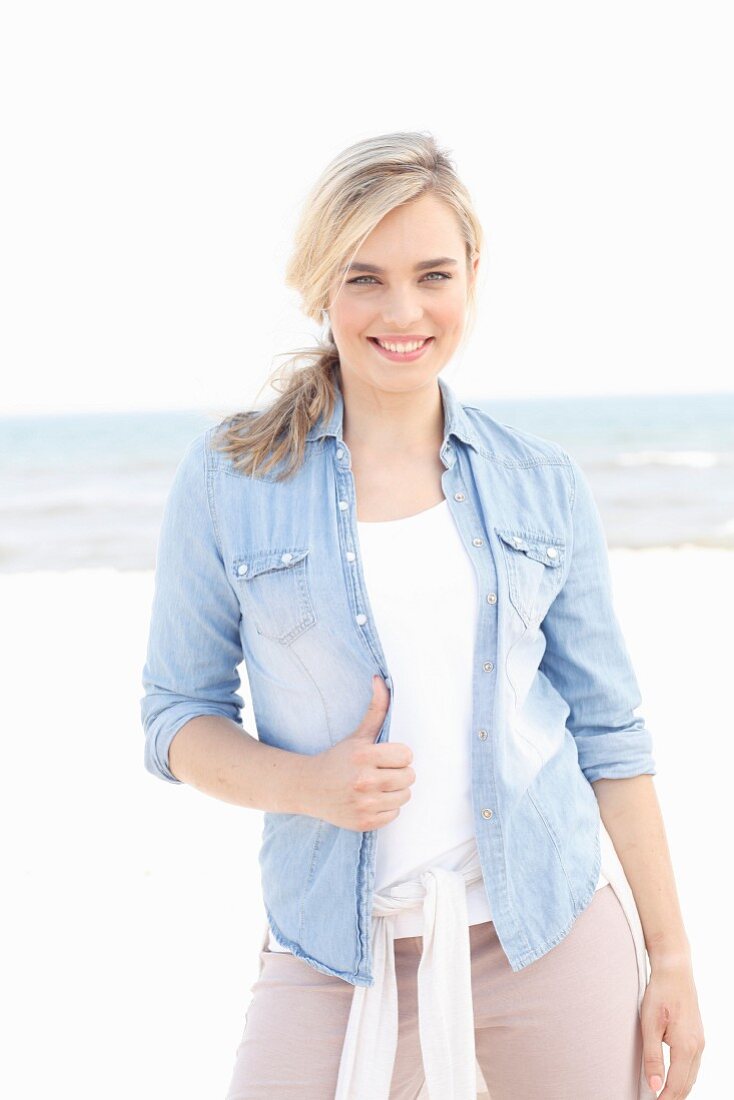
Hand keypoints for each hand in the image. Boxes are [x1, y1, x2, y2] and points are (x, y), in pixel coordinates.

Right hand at [302, 675, 415, 830]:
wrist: (309, 788)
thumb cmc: (337, 759)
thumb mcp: (358, 734)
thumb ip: (376, 708)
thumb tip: (381, 680)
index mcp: (363, 756)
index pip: (407, 756)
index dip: (398, 755)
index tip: (385, 757)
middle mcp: (363, 781)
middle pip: (409, 777)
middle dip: (398, 773)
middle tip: (380, 772)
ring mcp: (364, 804)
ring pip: (404, 796)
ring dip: (394, 791)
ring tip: (377, 786)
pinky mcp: (364, 822)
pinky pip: (394, 814)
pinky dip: (386, 808)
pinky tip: (370, 800)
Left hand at [641, 956, 704, 1096]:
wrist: (675, 971)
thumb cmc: (660, 993)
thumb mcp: (649, 1025)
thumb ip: (652, 1057)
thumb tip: (654, 1085)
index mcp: (686, 1047)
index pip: (676, 1085)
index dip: (664, 1099)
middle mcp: (697, 1047)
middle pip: (686, 1085)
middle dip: (672, 1097)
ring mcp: (700, 1042)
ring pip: (691, 1076)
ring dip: (678, 1089)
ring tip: (662, 1096)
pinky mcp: (697, 1036)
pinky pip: (693, 1065)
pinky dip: (684, 1077)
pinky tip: (673, 1078)